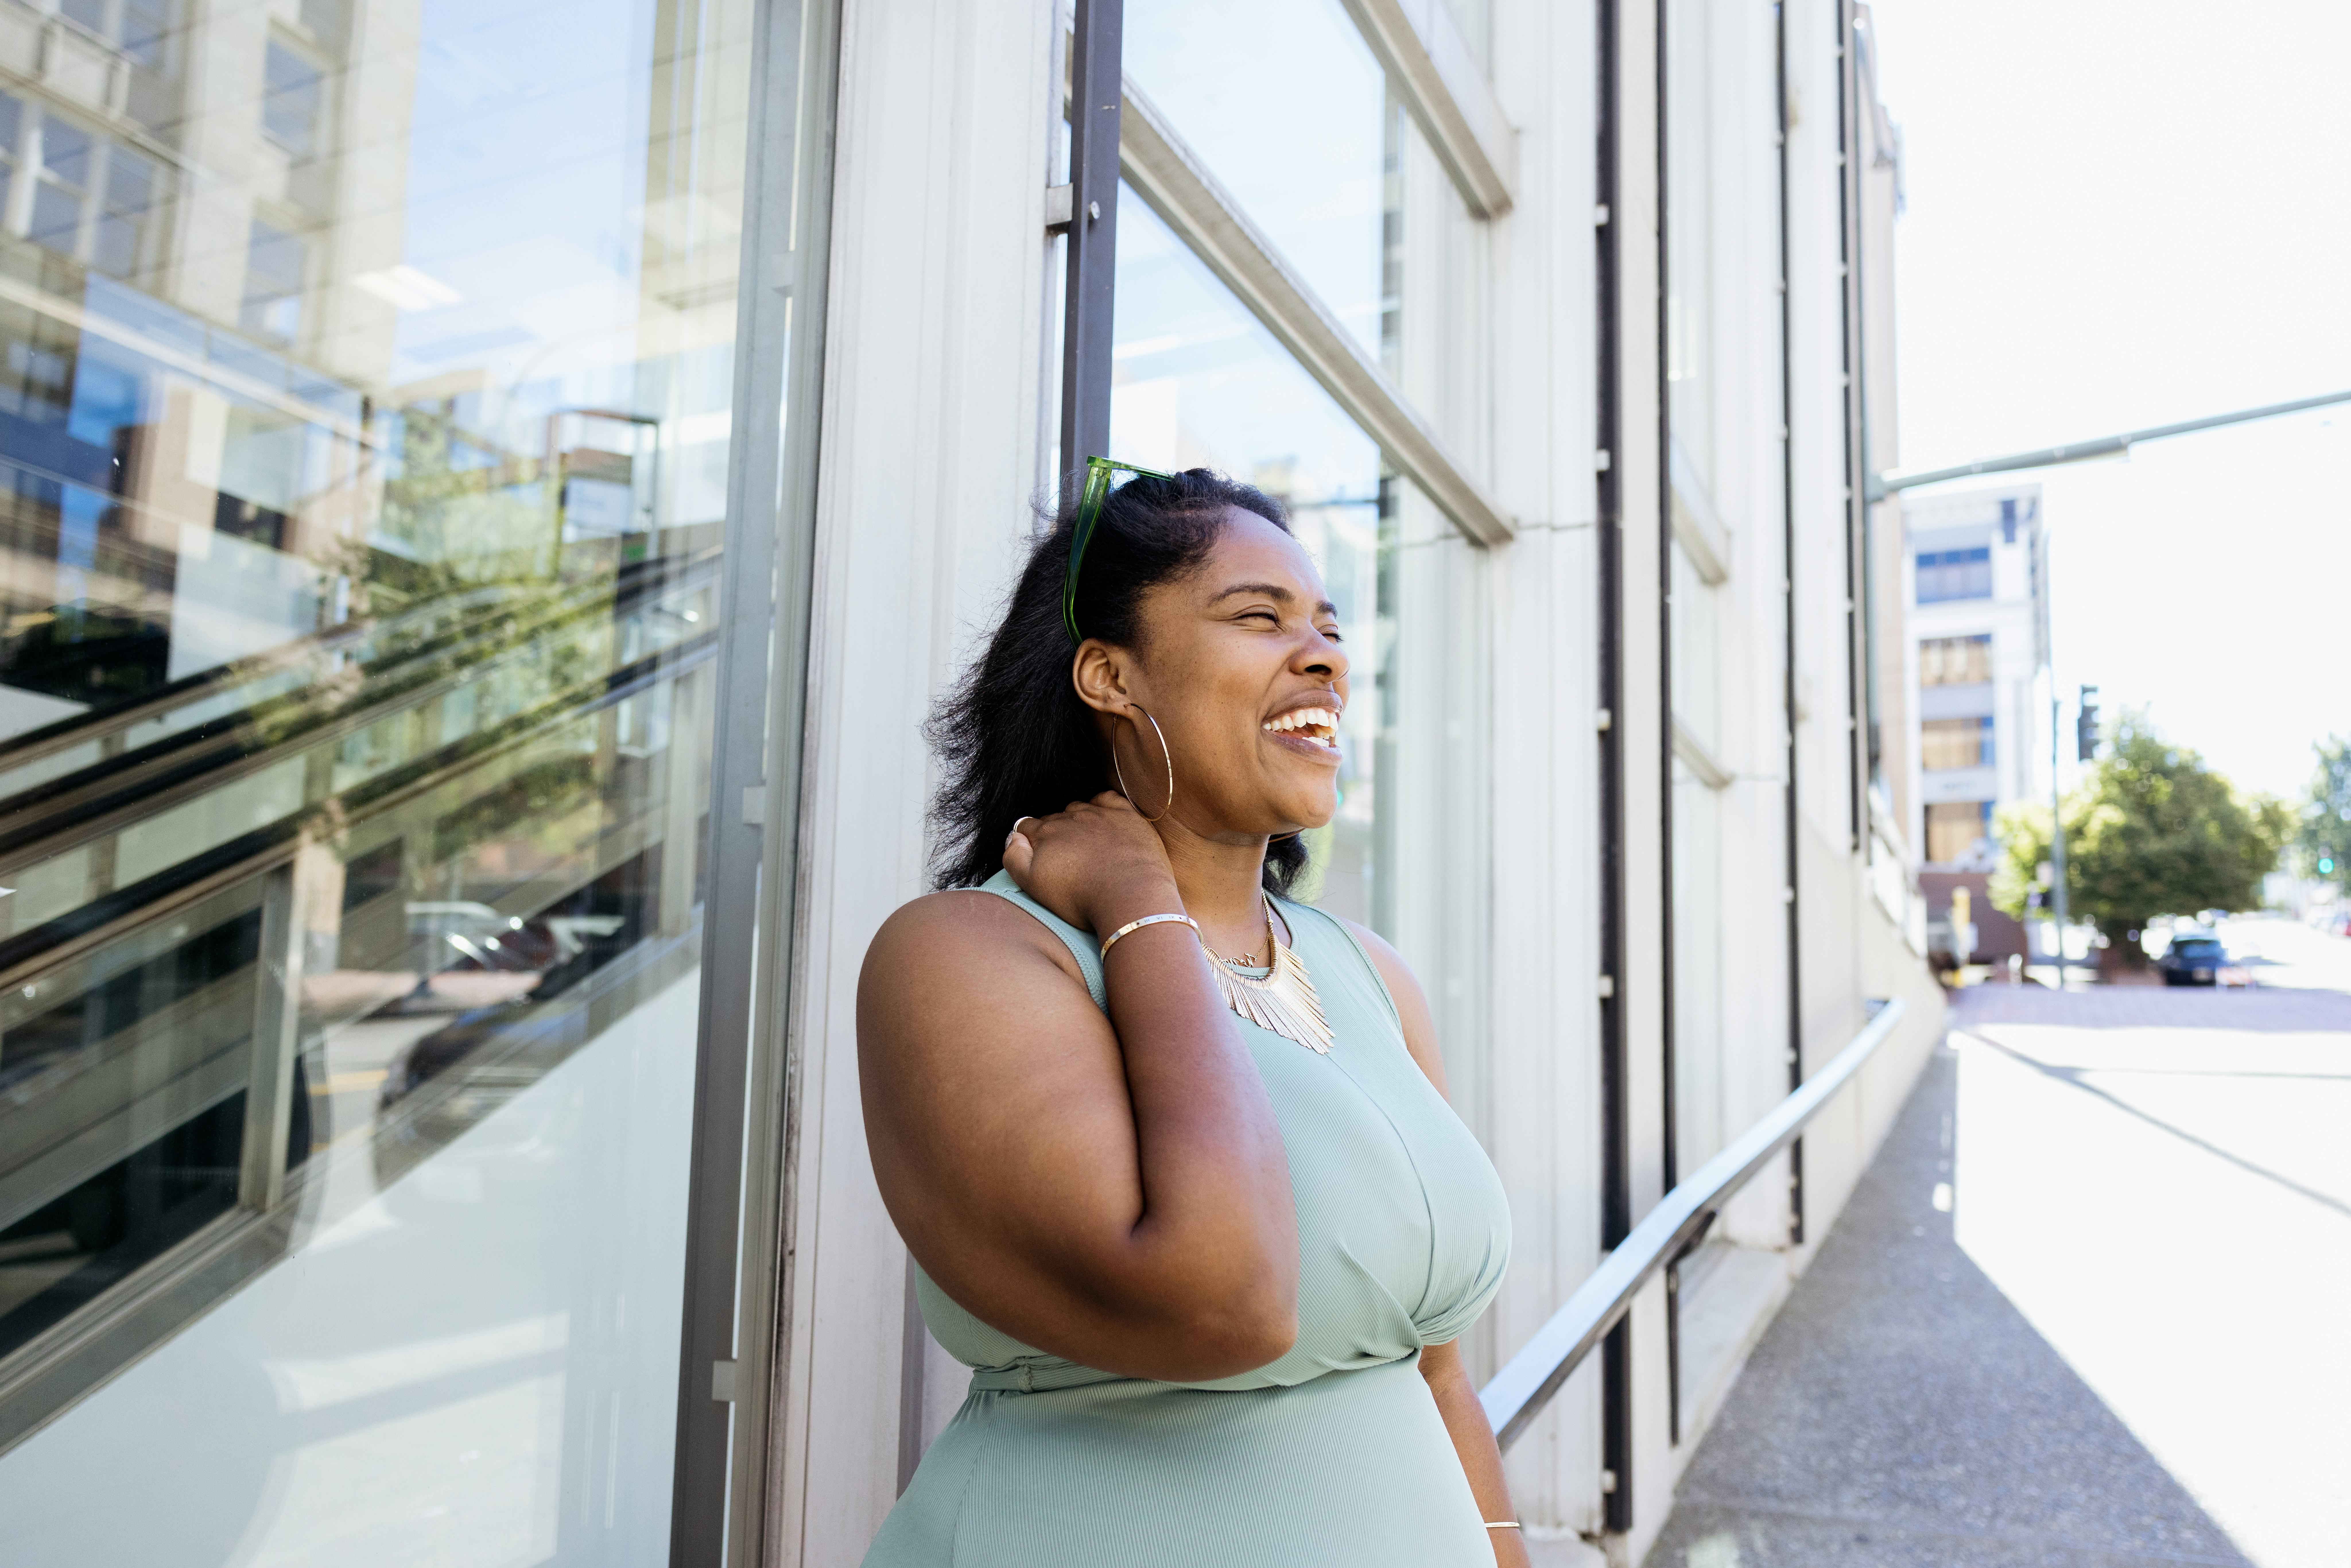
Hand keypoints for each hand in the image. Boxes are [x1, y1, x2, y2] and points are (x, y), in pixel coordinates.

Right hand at [1003, 792, 1180, 933]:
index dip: (1027, 839)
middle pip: (1052, 819)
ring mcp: (1099, 814)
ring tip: (1082, 842)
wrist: (1130, 896)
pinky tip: (1103, 818)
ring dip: (1075, 820)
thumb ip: (1014, 858)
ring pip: (1078, 808)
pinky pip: (1107, 799)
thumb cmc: (1081, 898)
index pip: (1026, 827)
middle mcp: (1069, 818)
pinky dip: (1102, 806)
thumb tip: (1013, 837)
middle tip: (1062, 857)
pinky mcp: (1125, 815)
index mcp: (1045, 834)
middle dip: (1052, 833)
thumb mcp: (1034, 885)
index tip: (1036, 854)